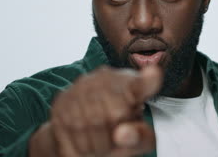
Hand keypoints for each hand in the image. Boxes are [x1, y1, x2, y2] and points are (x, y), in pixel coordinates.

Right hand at [29, 65, 162, 156]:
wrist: (82, 135)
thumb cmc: (120, 134)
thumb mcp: (140, 139)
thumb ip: (140, 136)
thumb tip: (122, 134)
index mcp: (132, 83)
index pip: (141, 83)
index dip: (148, 80)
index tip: (154, 75)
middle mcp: (106, 78)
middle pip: (117, 113)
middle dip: (116, 134)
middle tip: (116, 136)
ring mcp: (82, 86)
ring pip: (94, 123)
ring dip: (98, 142)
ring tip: (102, 140)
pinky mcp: (62, 100)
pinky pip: (73, 129)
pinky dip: (80, 143)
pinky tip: (86, 139)